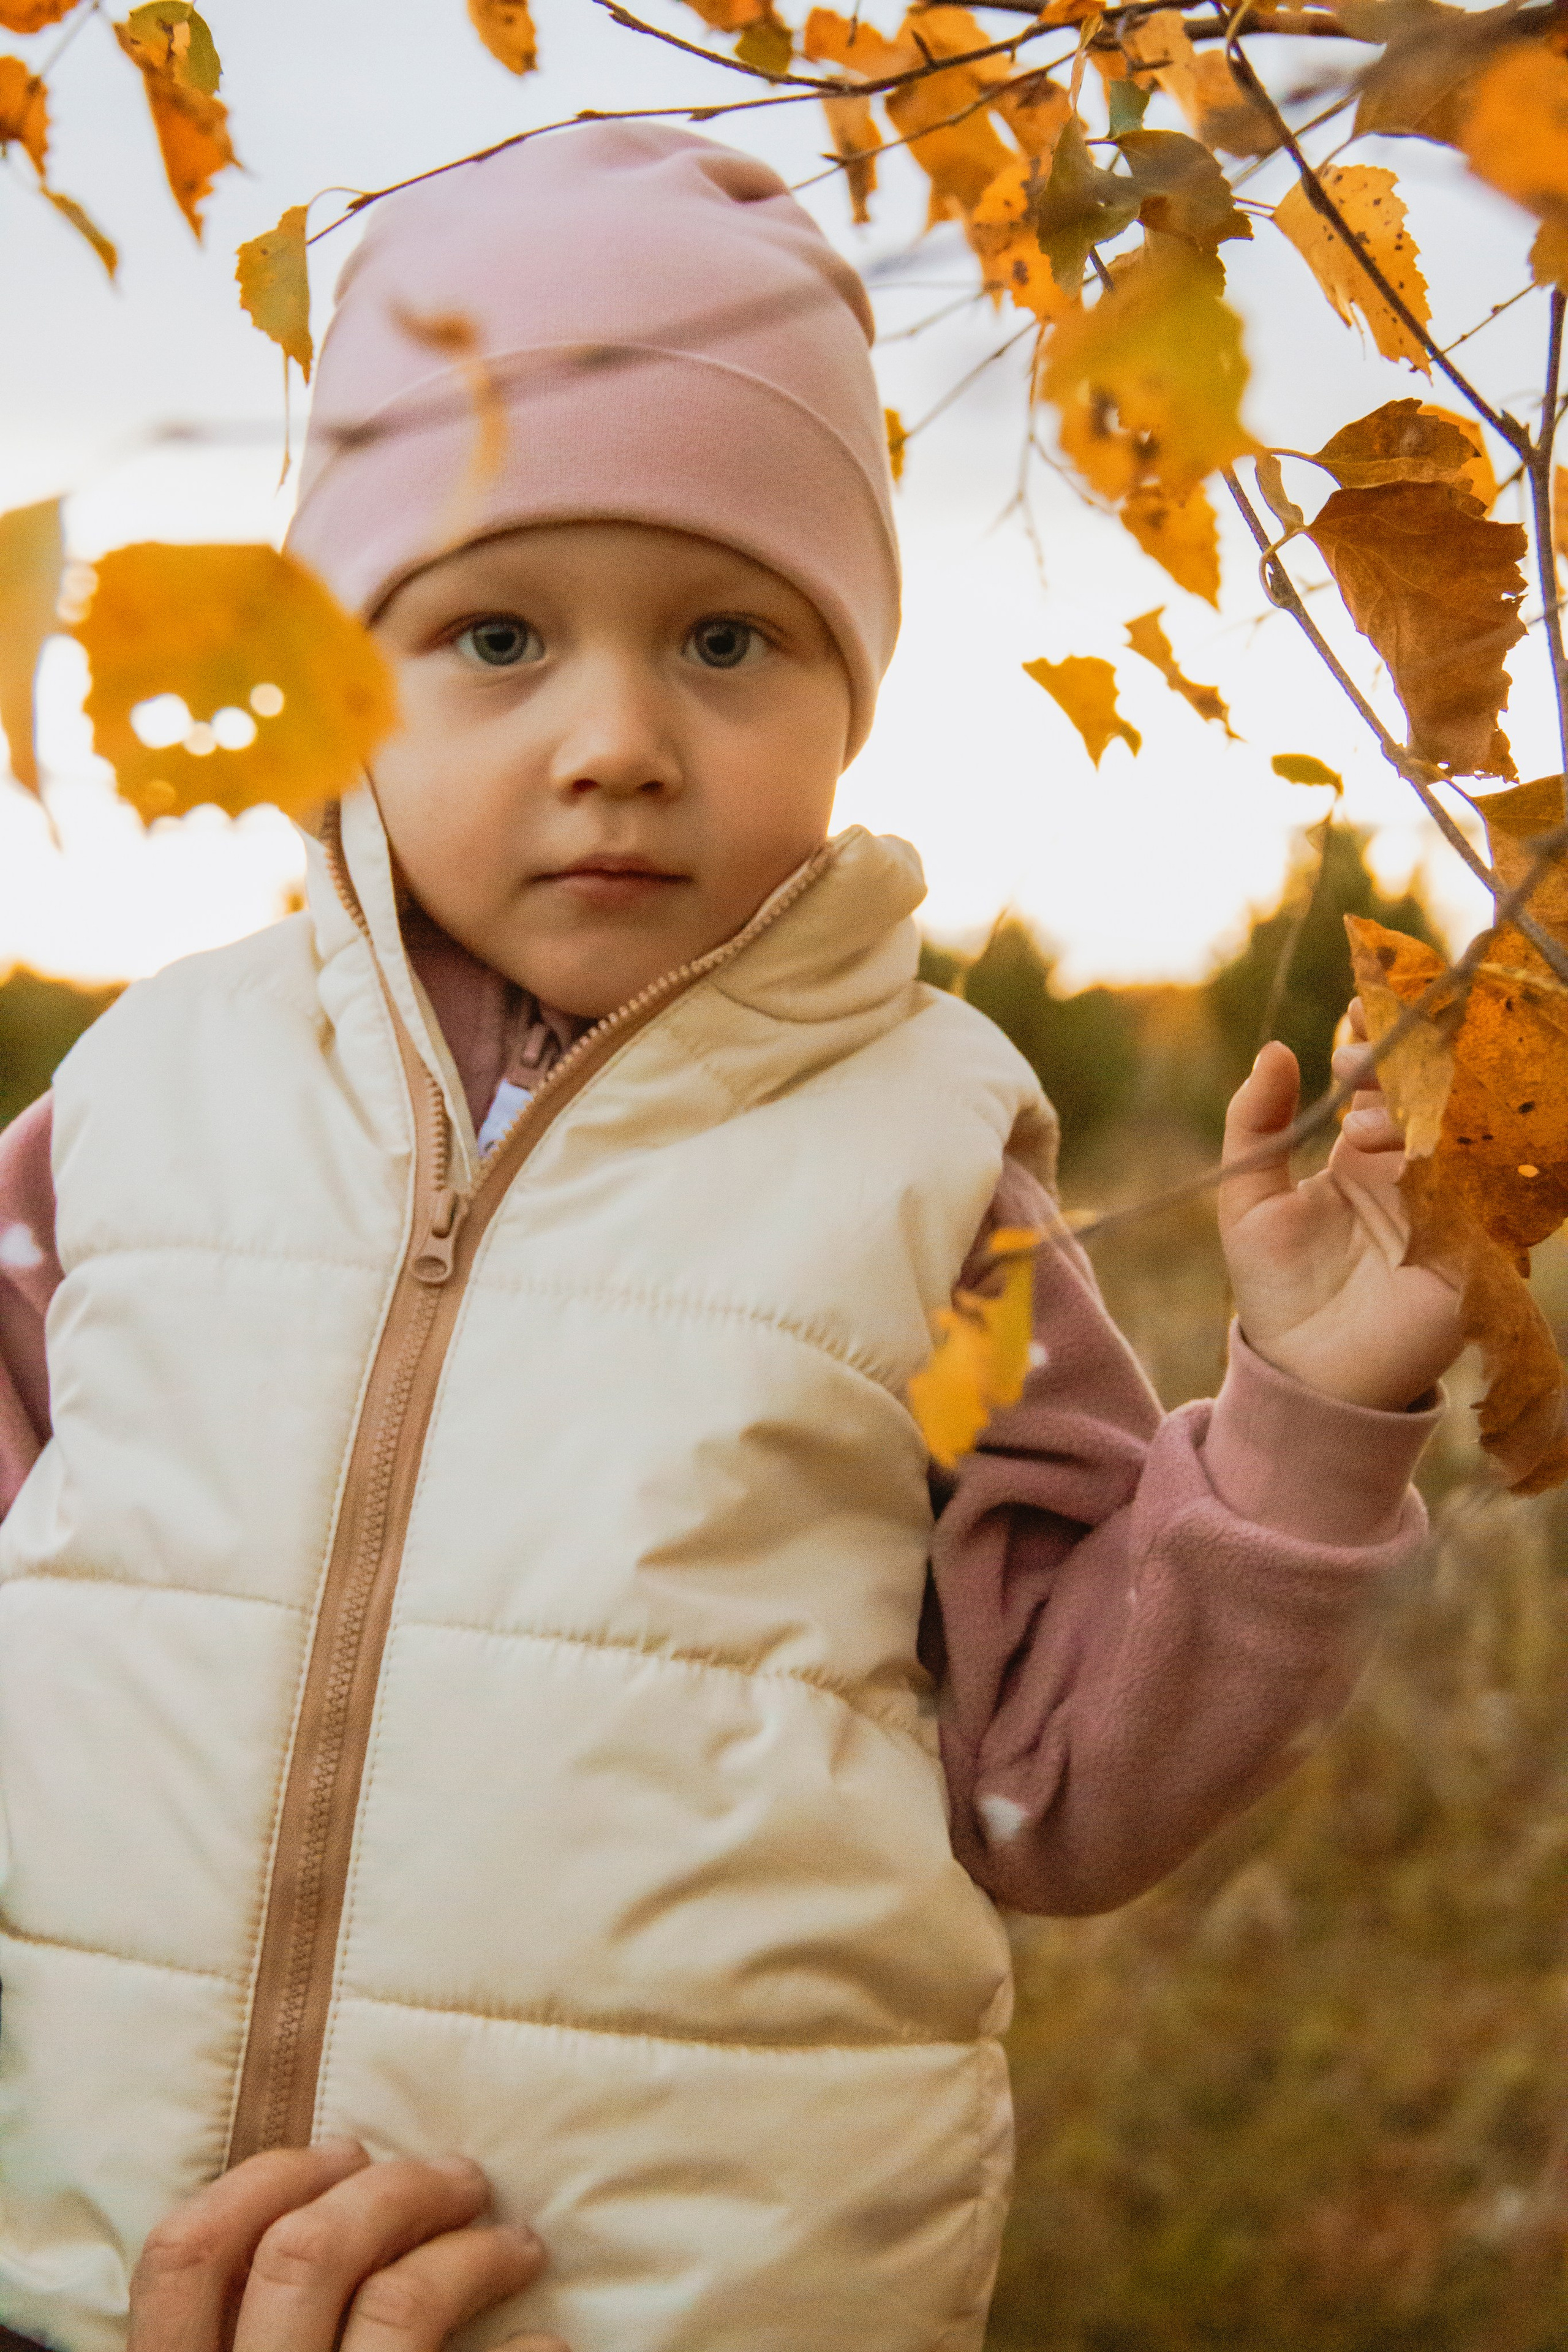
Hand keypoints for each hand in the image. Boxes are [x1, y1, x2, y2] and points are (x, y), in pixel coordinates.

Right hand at [127, 2140, 567, 2351]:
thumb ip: (251, 2315)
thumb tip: (327, 2200)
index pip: (182, 2257)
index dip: (263, 2181)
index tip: (345, 2148)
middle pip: (302, 2256)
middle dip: (394, 2191)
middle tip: (460, 2177)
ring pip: (397, 2305)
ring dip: (473, 2254)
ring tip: (520, 2245)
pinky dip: (524, 2351)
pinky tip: (541, 2342)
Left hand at [1216, 1013, 1462, 1411]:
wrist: (1304, 1372)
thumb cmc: (1276, 1289)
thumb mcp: (1247, 1200)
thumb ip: (1254, 1125)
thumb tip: (1276, 1049)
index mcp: (1365, 1150)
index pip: (1385, 1080)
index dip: (1374, 1043)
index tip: (1349, 1019)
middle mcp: (1413, 1169)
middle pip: (1430, 1093)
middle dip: (1398, 1065)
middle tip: (1354, 1061)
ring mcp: (1446, 1204)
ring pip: (1456, 1132)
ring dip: (1416, 1112)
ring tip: (1363, 1121)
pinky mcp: (1471, 1248)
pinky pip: (1482, 1193)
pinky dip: (1449, 1166)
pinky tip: (1407, 1159)